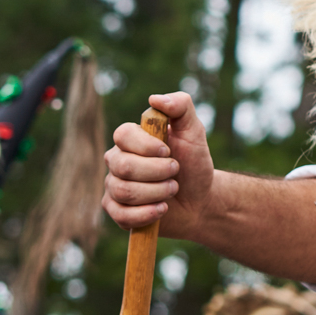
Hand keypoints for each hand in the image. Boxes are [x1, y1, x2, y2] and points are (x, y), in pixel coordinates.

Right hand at [104, 92, 214, 236]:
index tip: (169, 152)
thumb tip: (155, 99)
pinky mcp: (117, 212)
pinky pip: (121, 215)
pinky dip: (146, 214)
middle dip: (157, 172)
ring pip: (124, 191)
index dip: (146, 146)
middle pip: (124, 166)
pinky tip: (162, 209)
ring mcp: (114, 187)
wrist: (201, 199)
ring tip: (173, 189)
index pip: (123, 135)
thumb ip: (181, 106)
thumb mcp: (194, 132)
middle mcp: (117, 161)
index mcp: (131, 139)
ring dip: (157, 192)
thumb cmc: (194, 163)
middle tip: (176, 172)